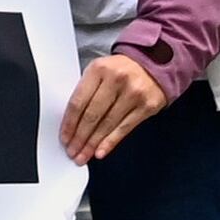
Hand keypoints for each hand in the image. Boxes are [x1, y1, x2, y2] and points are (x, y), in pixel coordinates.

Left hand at [61, 49, 170, 163]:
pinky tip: (100, 152)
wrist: (155, 63)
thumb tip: (72, 121)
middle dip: (79, 138)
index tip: (64, 138)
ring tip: (83, 156)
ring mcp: (133, 93)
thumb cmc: (122, 70)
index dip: (69, 123)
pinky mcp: (147, 106)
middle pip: (92, 115)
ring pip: (107, 124)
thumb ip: (87, 90)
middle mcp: (116, 80)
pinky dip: (110, 142)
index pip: (78, 101)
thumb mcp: (100, 71)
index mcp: (99, 69)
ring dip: (92, 144)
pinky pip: (125, 128)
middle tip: (72, 152)